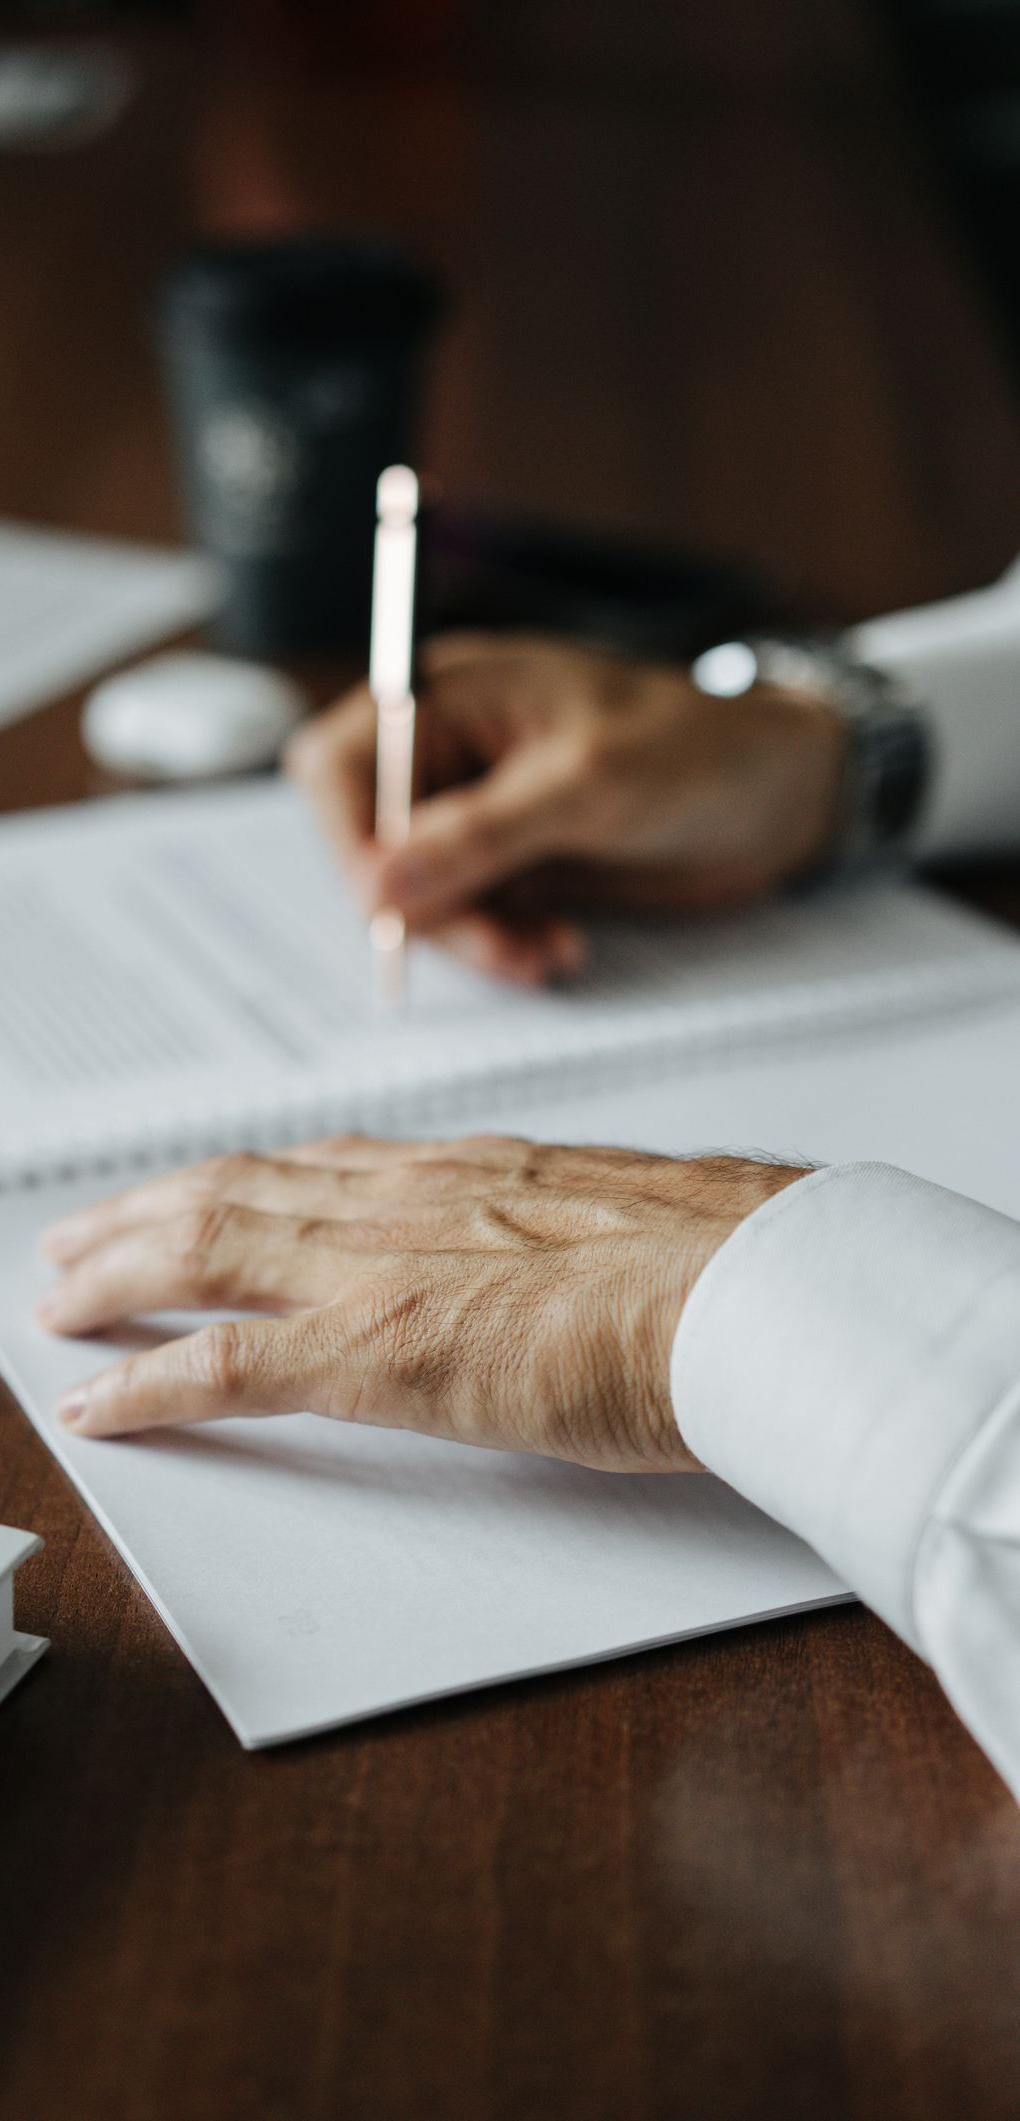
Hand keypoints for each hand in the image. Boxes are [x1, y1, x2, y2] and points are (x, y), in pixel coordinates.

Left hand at [39, 1138, 804, 1469]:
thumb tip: (589, 1266)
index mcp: (469, 1170)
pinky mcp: (379, 1347)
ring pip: (205, 1250)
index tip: (196, 1194)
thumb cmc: (727, 1261)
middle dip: (141, 1216)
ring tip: (60, 1300)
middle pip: (235, 1192)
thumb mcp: (633, 1226)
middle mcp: (407, 1197)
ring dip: (118, 1275)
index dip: (239, 1182)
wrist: (757, 1286)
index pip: (318, 1165)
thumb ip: (578, 1238)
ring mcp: (384, 1265)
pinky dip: (152, 1381)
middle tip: (78, 1242)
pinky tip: (100, 1402)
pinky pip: (227, 1363)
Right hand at [286, 634, 845, 983]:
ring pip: (420, 898)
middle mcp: (450, 752)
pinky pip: (471, 922)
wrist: (779, 798)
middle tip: (500, 947)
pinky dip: (504, 946)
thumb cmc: (695, 752)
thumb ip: (479, 836)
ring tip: (547, 954)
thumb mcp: (586, 787)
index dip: (350, 838)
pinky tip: (558, 949)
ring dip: (474, 939)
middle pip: (371, 844)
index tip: (392, 903)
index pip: (340, 764)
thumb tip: (378, 888)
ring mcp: (477, 814)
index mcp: (449, 695)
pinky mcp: (511, 867)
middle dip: (426, 907)